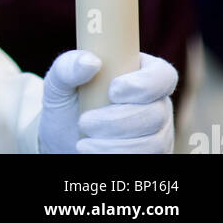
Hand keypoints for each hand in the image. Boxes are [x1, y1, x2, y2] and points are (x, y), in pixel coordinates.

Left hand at [38, 50, 176, 154]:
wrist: (63, 140)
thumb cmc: (66, 104)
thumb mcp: (59, 82)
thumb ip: (68, 66)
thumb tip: (91, 61)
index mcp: (141, 73)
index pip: (162, 75)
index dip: (145, 84)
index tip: (113, 91)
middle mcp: (156, 103)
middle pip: (156, 113)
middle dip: (117, 121)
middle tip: (84, 122)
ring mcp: (158, 133)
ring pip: (153, 143)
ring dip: (114, 145)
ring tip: (83, 143)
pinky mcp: (153, 156)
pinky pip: (146, 160)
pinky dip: (116, 157)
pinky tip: (93, 153)